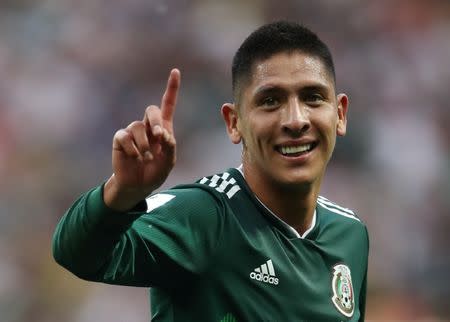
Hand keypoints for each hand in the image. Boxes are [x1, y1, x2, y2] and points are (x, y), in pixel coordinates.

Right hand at [104, 69, 179, 210]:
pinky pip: (125, 137)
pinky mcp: (120, 139)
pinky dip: (133, 149)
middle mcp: (147, 126)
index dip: (171, 88)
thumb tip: (163, 133)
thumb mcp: (169, 162)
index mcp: (162, 128)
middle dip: (155, 120)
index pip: (167, 104)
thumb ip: (170, 147)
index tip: (176, 71)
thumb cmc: (155, 172)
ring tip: (146, 158)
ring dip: (145, 144)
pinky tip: (135, 157)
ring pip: (138, 126)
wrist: (138, 185)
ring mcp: (132, 132)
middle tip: (160, 136)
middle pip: (151, 109)